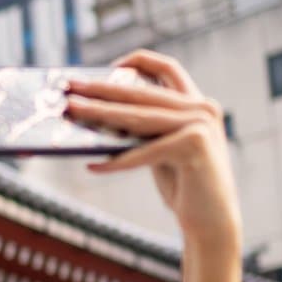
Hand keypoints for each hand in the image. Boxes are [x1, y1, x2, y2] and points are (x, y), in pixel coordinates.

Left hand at [65, 51, 239, 246]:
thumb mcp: (162, 149)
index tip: (107, 67)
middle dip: (101, 88)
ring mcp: (199, 125)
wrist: (212, 221)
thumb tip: (98, 115)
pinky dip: (116, 161)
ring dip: (99, 115)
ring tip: (72, 114)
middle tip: (70, 86)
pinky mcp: (193, 146)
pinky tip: (92, 166)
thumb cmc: (183, 185)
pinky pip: (142, 152)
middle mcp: (202, 108)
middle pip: (141, 91)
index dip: (137, 60)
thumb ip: (144, 129)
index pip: (167, 67)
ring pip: (137, 117)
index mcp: (197, 103)